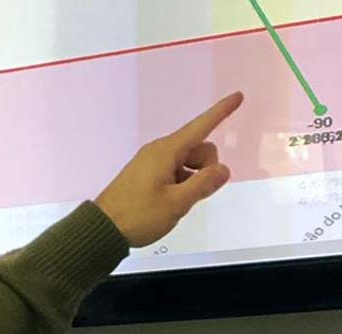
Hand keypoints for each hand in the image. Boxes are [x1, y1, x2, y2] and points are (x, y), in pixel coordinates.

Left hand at [95, 92, 243, 247]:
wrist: (103, 229)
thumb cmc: (138, 216)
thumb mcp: (177, 203)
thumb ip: (204, 184)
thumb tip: (223, 169)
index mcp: (166, 152)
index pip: (201, 126)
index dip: (222, 112)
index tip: (238, 96)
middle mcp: (158, 152)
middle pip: (198, 149)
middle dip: (207, 168)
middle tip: (194, 195)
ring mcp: (151, 163)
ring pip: (188, 163)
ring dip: (194, 179)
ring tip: (177, 203)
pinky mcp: (146, 175)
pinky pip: (175, 172)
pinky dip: (182, 184)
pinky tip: (172, 203)